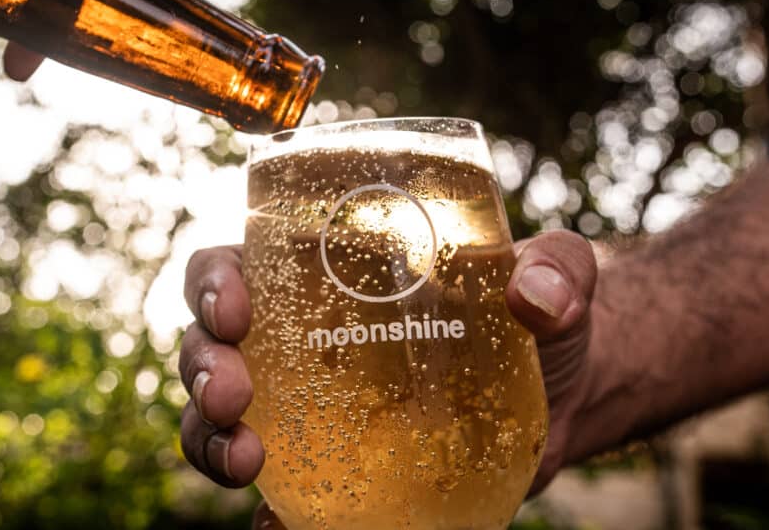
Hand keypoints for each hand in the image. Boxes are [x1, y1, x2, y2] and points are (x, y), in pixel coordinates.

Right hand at [179, 232, 597, 526]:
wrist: (564, 396)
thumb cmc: (541, 319)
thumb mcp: (558, 277)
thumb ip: (561, 270)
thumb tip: (539, 299)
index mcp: (326, 272)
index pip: (239, 265)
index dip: (213, 282)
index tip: (234, 307)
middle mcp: (301, 338)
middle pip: (212, 346)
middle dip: (204, 369)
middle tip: (234, 397)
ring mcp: (311, 409)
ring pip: (222, 421)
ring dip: (211, 440)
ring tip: (245, 462)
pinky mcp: (335, 471)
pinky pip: (279, 496)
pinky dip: (267, 515)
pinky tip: (277, 528)